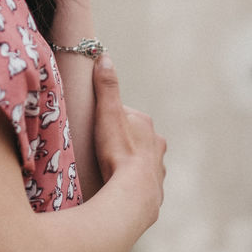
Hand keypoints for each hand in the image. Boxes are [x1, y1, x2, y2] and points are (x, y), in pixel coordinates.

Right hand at [92, 54, 165, 229]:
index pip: (123, 114)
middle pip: (134, 136)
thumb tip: (104, 56)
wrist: (134, 194)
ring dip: (127, 161)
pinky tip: (120, 186)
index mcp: (145, 123)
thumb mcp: (107, 113)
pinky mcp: (156, 188)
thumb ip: (106, 86)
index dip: (106, 120)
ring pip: (140, 158)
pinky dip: (132, 181)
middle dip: (119, 140)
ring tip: (109, 170)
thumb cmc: (119, 151)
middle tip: (99, 150)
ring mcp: (158, 167)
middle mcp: (157, 143)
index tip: (93, 129)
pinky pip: (142, 180)